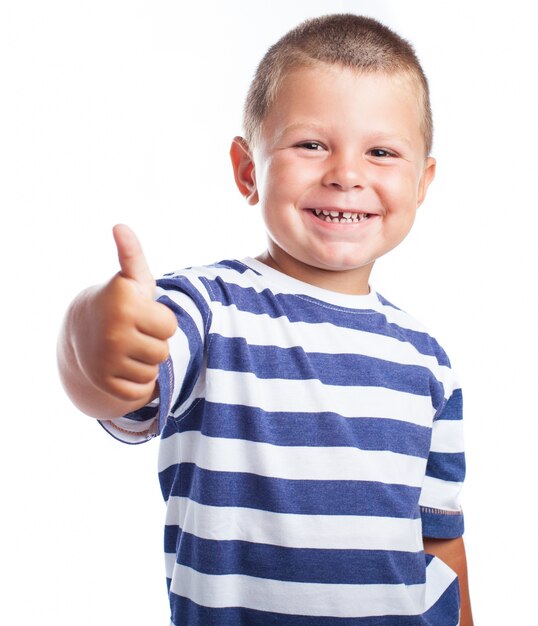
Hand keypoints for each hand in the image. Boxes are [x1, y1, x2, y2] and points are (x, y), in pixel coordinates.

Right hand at [73, 224, 176, 403]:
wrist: (82, 332)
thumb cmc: (119, 302)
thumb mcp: (130, 279)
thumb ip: (132, 254)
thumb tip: (120, 226)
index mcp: (125, 305)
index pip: (170, 326)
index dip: (161, 321)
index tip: (143, 314)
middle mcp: (113, 333)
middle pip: (163, 351)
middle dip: (154, 343)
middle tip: (135, 333)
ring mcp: (106, 360)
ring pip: (152, 371)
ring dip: (146, 363)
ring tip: (128, 348)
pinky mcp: (104, 383)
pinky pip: (140, 391)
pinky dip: (137, 383)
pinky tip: (123, 367)